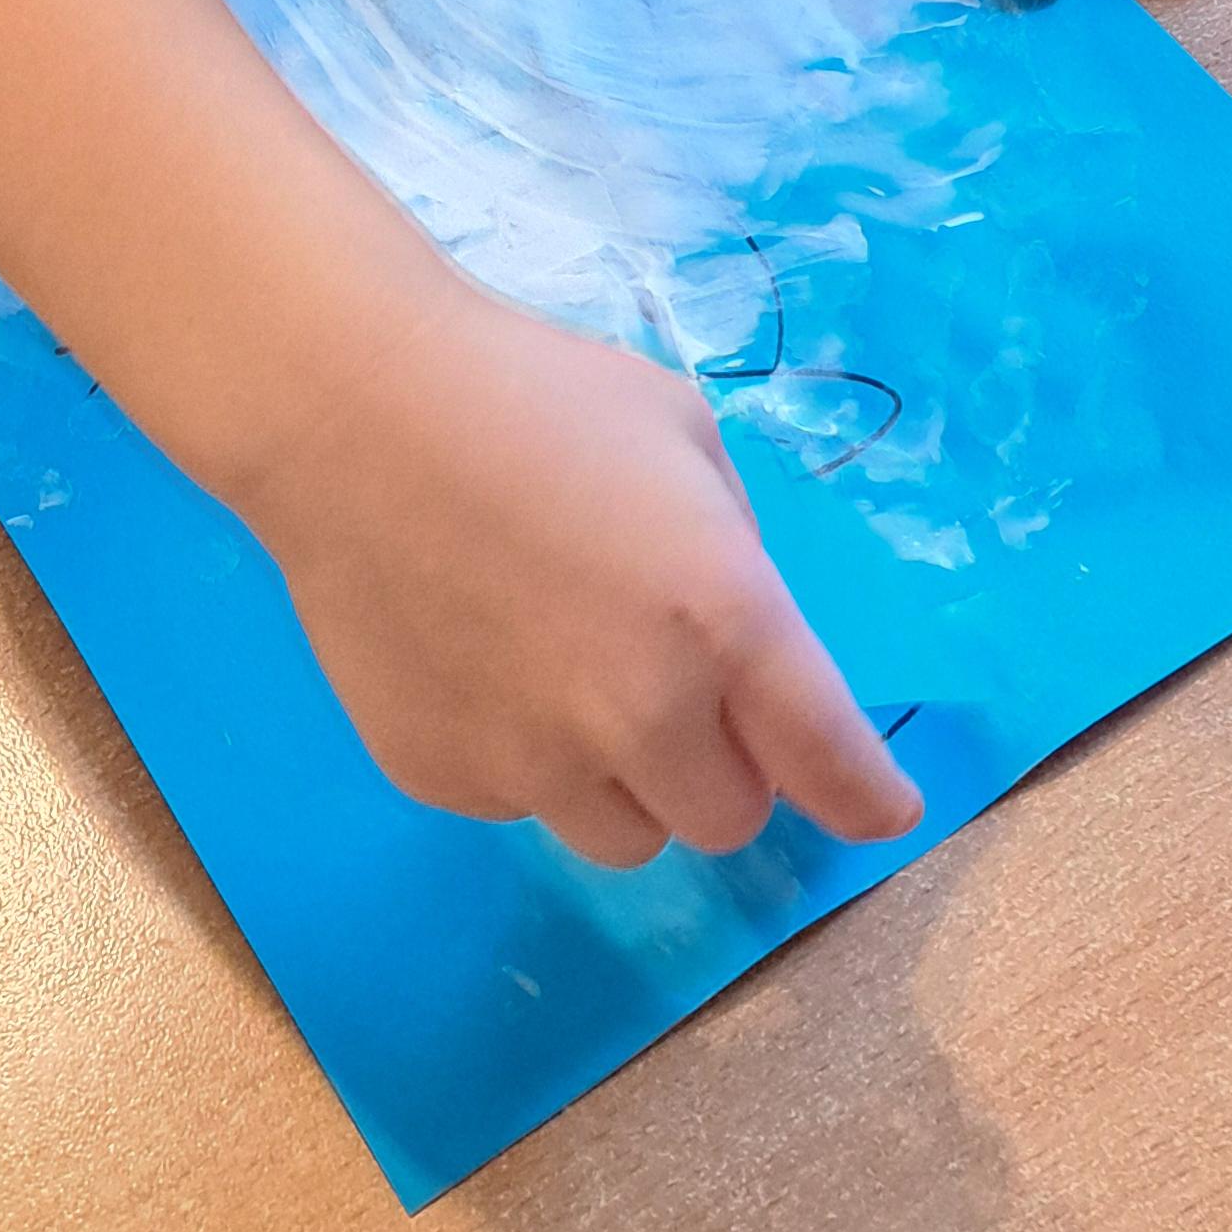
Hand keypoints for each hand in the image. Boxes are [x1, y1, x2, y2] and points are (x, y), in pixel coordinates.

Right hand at [241, 284, 922, 872]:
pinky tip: (483, 662)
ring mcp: (532, 760)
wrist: (351, 410)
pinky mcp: (441, 777)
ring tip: (573, 676)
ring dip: (630, 781)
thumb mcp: (684, 439)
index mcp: (723, 620)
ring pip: (626, 837)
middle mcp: (639, 716)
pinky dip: (527, 760)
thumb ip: (734, 556)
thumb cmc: (535, 394)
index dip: (866, 799)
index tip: (880, 809)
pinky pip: (520, 805)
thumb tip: (746, 645)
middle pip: (728, 821)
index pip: (828, 763)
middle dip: (727, 767)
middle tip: (685, 689)